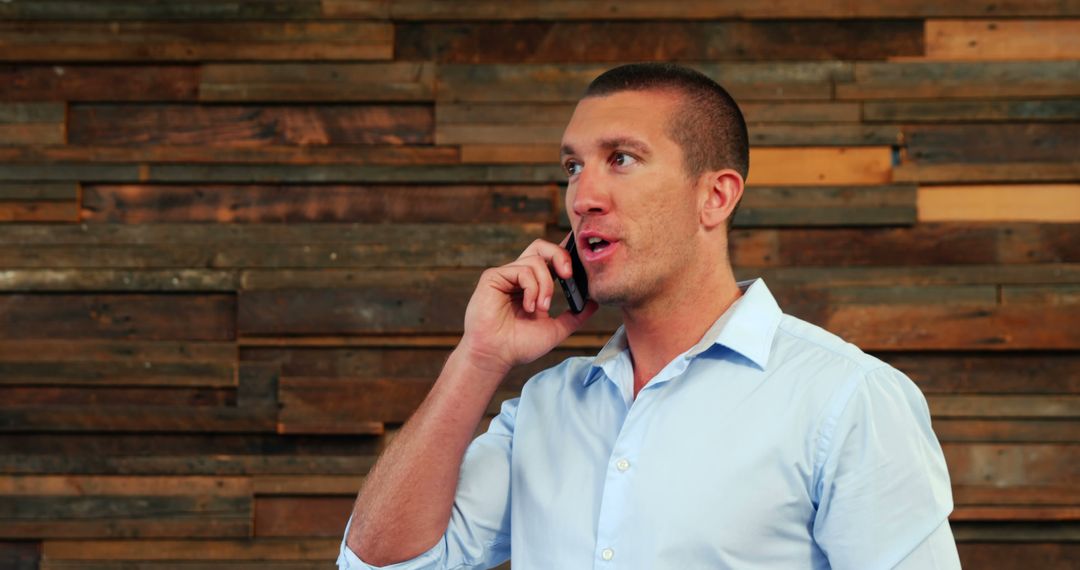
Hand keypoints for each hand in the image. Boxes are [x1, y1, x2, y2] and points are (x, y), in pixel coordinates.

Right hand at [459, 238, 597, 375]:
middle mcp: (519, 277)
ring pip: (536, 260)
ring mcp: (506, 275)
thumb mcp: (555, 329)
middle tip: (568, 275)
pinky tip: (528, 307)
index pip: (551, 260)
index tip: (583, 256)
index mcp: (533, 285)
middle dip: (560, 255)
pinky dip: (532, 288)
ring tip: (542, 308)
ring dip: (546, 285)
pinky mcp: (493, 277)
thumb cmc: (519, 345)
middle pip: (542, 247)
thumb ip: (575, 316)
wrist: (496, 356)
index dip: (566, 253)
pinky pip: (522, 270)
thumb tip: (595, 303)